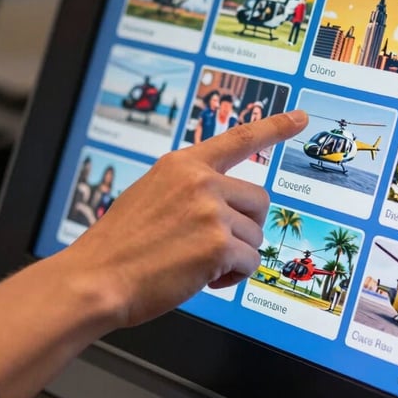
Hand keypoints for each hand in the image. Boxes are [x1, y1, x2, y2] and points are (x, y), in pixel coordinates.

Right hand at [63, 110, 307, 327]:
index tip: (301, 117)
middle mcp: (200, 181)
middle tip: (222, 246)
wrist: (96, 279)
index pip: (238, 139)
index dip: (274, 127)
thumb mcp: (150, 196)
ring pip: (255, 236)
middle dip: (248, 226)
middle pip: (259, 200)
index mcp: (182, 165)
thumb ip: (188, 190)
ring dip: (236, 256)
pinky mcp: (218, 244)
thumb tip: (226, 205)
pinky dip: (235, 277)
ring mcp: (210, 210)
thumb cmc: (120, 246)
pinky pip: (251, 262)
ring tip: (200, 265)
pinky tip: (207, 280)